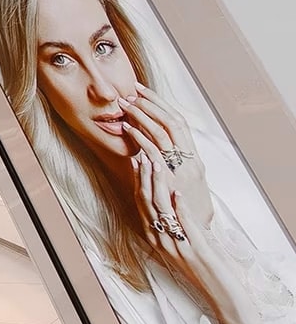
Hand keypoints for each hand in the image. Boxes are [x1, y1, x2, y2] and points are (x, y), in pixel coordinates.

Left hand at [120, 82, 212, 226]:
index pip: (179, 122)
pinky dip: (142, 140)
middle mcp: (191, 161)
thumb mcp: (185, 182)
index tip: (143, 90)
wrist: (198, 233)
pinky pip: (156, 155)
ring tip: (126, 106)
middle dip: (151, 105)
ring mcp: (182, 170)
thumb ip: (171, 163)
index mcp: (194, 158)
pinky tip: (128, 130)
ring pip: (163, 135)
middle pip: (172, 123)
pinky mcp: (173, 182)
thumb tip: (150, 146)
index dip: (161, 104)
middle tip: (131, 91)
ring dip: (143, 118)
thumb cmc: (189, 208)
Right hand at [131, 145, 282, 323]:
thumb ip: (176, 227)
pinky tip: (178, 190)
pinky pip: (184, 224)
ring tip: (157, 162)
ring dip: (158, 183)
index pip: (141, 205)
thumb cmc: (208, 274)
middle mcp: (163, 243)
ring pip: (161, 209)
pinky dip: (180, 206)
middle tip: (141, 152)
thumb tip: (171, 204)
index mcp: (157, 241)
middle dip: (143, 176)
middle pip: (147, 203)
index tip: (136, 158)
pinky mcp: (196, 251)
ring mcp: (178, 247)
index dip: (137, 180)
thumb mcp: (187, 247)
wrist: (226, 302)